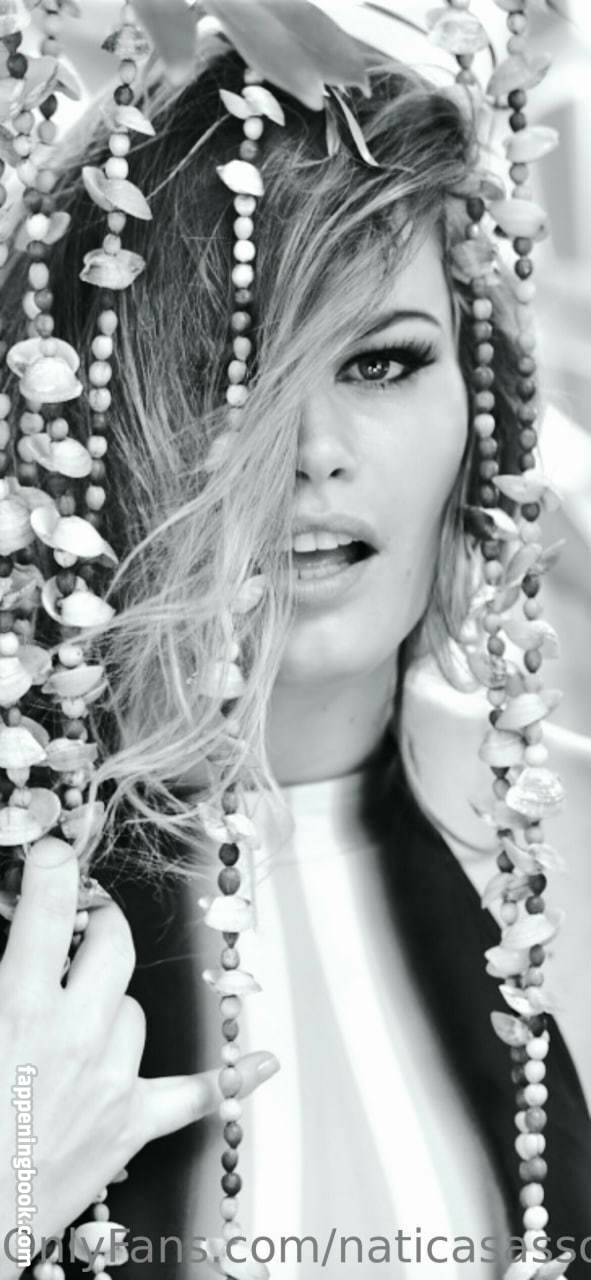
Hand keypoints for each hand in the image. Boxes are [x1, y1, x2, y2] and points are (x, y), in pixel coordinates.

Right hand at [0, 839, 277, 1277]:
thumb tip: (16, 936)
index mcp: (21, 1006)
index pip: (49, 909)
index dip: (54, 868)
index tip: (54, 854)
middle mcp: (75, 1034)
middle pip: (115, 944)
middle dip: (98, 926)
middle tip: (79, 928)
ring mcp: (111, 1079)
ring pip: (136, 1008)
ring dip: (112, 1004)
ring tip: (79, 1020)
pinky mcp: (130, 1123)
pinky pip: (194, 1094)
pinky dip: (228, 1078)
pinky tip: (261, 1062)